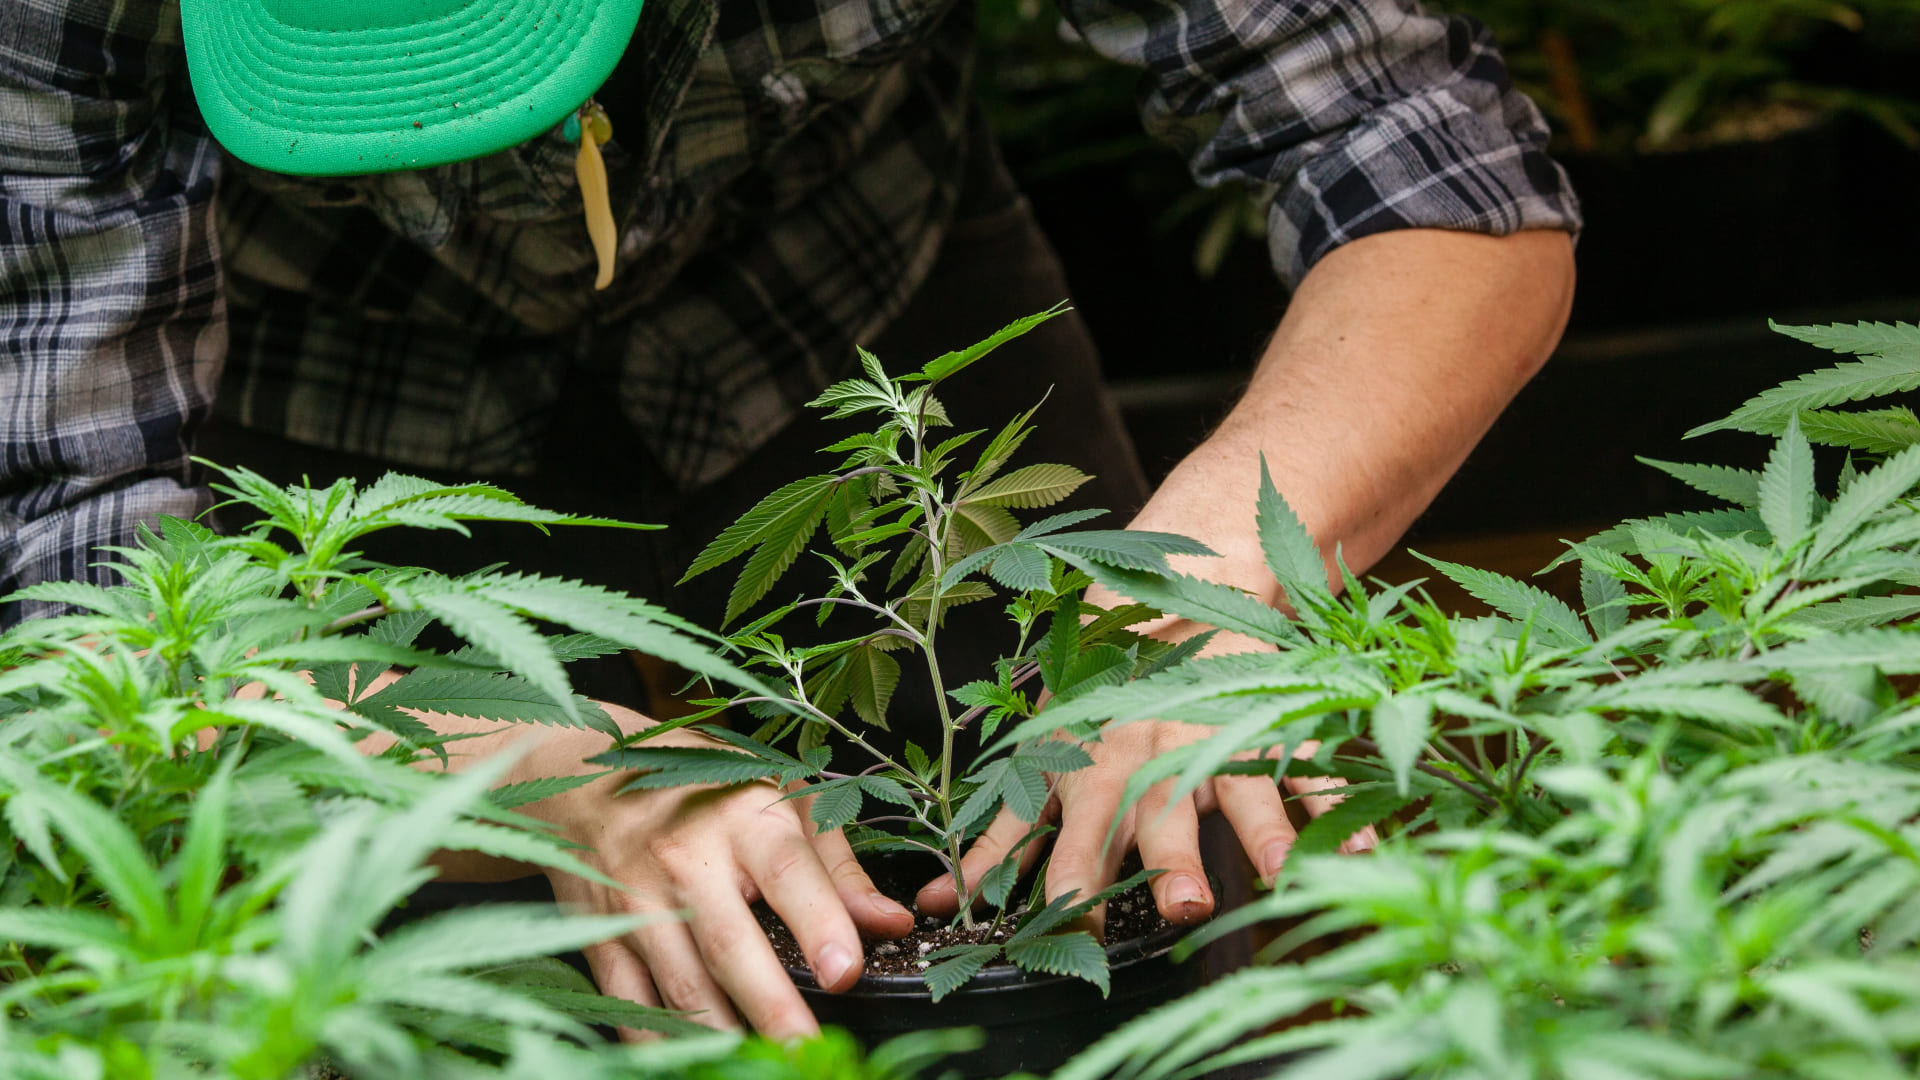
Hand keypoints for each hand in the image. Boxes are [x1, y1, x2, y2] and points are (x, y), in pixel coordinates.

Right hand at [514, 723, 914, 1039]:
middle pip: (730, 944)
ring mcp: (637, 901)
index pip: (788, 872)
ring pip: (681, 984)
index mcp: (744, 817)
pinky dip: (661, 1043)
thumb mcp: (782, 801)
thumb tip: (893, 925)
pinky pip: (631, 1003)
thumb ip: (838, 868)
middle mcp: (687, 860)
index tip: (847, 973)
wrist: (590, 781)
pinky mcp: (602, 937)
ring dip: (723, 1036)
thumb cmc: (707, 792)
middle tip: (808, 1053)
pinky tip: (698, 1064)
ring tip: (761, 1070)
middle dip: (771, 1006)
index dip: (819, 923)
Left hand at [916, 720, 1374, 934]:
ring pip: (1239, 781)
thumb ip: (1003, 837)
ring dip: (1262, 830)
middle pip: (1161, 807)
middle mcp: (1153, 750)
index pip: (1077, 827)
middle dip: (1169, 856)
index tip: (1069, 922)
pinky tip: (1364, 843)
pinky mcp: (1269, 715)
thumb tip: (936, 906)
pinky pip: (1309, 762)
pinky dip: (1336, 801)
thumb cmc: (1098, 691)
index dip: (1071, 875)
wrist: (1179, 580)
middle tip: (1181, 905)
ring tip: (1284, 873)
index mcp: (1093, 764)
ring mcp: (1215, 730)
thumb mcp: (1044, 758)